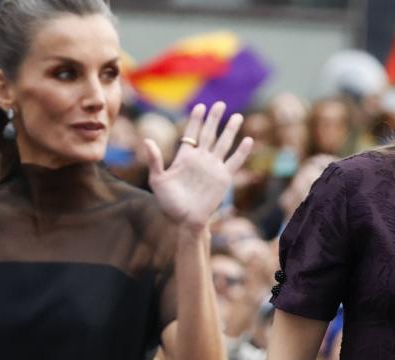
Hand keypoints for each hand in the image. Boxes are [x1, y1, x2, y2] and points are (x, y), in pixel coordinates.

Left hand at [145, 102, 254, 230]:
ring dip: (230, 130)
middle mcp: (201, 159)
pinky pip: (234, 161)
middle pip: (209, 134)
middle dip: (214, 119)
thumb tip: (147, 140)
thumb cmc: (168, 203)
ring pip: (223, 144)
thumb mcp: (157, 180)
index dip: (196, 120)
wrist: (184, 220)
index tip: (200, 106)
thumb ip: (155, 160)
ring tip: (237, 116)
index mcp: (185, 157)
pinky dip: (241, 151)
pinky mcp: (223, 178)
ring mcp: (213, 167)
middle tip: (220, 104)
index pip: (192, 133)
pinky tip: (247, 140)